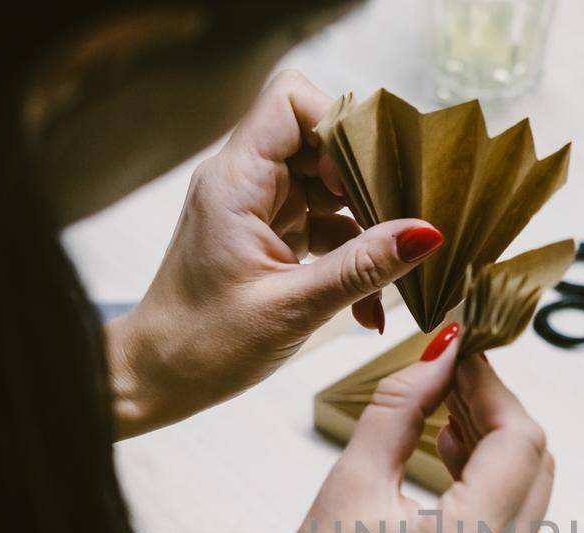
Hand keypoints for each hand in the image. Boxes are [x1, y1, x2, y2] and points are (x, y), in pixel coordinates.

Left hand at [106, 70, 443, 436]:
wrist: (157, 380)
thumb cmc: (201, 346)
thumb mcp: (292, 308)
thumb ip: (361, 267)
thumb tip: (425, 233)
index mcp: (234, 182)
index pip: (291, 100)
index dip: (339, 125)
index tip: (367, 179)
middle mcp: (243, 183)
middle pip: (319, 140)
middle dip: (365, 180)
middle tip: (397, 226)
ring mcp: (257, 209)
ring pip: (327, 186)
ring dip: (364, 228)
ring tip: (387, 276)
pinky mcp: (268, 237)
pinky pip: (323, 226)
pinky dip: (350, 258)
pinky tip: (366, 304)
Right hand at [217, 325, 554, 532]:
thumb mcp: (347, 487)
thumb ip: (398, 409)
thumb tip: (440, 352)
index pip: (519, 440)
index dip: (493, 387)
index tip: (460, 354)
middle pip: (535, 466)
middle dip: (498, 414)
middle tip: (451, 380)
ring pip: (529, 499)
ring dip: (495, 452)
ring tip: (443, 419)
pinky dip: (489, 494)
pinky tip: (448, 472)